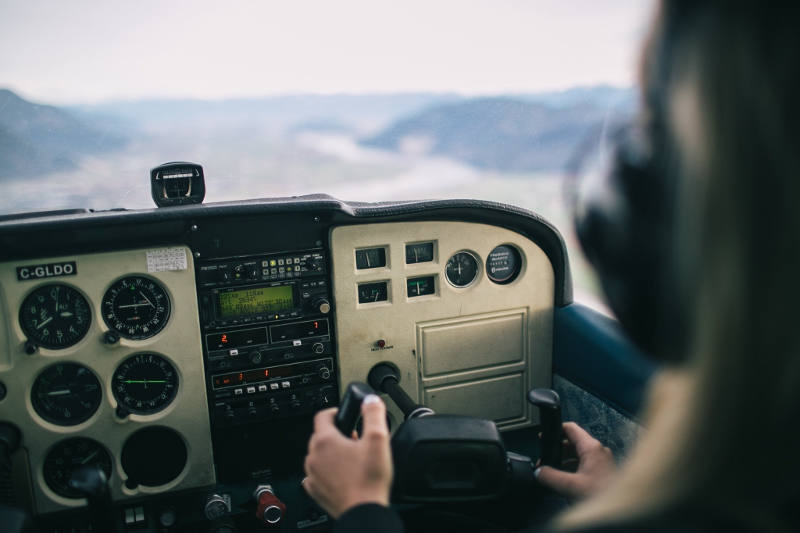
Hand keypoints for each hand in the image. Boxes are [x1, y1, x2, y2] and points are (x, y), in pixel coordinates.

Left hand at [303, 395, 392, 517]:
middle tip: (355, 440)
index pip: (322, 415)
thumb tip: (371, 400)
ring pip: (319, 455)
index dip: (335, 412)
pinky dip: (327, 471)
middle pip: (321, 435)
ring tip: (352, 459)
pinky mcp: (315, 490)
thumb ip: (374, 414)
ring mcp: (312, 474)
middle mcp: (314, 456)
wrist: (364, 511)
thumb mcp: (378, 439)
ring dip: (332, 453)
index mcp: (325, 440)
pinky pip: (317, 474)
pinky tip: (342, 475)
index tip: (344, 415)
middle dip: (337, 434)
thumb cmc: (369, 480)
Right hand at [534, 422, 615, 499]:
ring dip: (564, 462)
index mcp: (592, 448)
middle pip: (573, 443)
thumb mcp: (570, 486)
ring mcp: (602, 461)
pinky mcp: (604, 472)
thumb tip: (539, 472)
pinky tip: (566, 482)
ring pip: (578, 455)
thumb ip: (550, 477)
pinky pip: (584, 465)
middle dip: (557, 451)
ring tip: (553, 473)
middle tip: (545, 460)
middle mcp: (598, 452)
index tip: (544, 436)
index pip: (570, 428)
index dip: (555, 430)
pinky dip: (573, 469)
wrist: (622, 513)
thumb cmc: (602, 496)